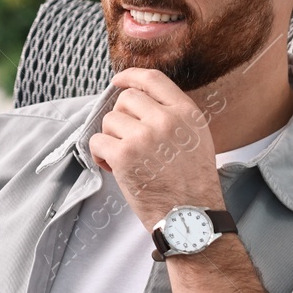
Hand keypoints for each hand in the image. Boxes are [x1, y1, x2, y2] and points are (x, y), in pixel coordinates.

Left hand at [87, 69, 224, 229]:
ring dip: (110, 139)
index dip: (129, 76)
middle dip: (120, 119)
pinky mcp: (124, 156)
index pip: (152, 79)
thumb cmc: (191, 182)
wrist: (190, 215)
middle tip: (127, 142)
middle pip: (125, 99)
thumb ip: (172, 115)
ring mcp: (143, 136)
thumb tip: (140, 99)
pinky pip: (97, 142)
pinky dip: (99, 154)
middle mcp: (165, 120)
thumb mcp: (195, 138)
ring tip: (125, 159)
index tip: (117, 81)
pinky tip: (112, 167)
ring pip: (109, 121)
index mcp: (185, 112)